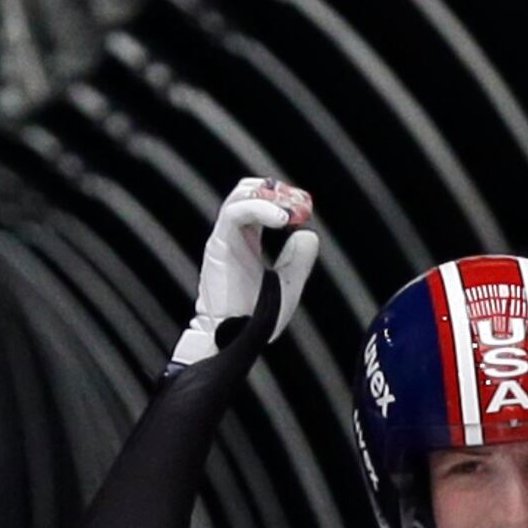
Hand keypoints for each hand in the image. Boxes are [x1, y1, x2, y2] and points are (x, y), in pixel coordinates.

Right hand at [173, 176, 317, 370]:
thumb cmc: (256, 316)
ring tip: (292, 211)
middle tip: (300, 204)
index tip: (306, 209)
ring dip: (270, 197)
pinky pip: (235, 213)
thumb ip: (298, 261)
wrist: (235, 337)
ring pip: (241, 195)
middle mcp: (235, 233)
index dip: (284, 199)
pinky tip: (282, 219)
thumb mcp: (287, 286)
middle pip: (249, 190)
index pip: (262, 202)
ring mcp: (225, 236)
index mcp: (248, 238)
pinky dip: (259, 209)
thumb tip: (309, 234)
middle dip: (277, 192)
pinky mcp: (218, 244)